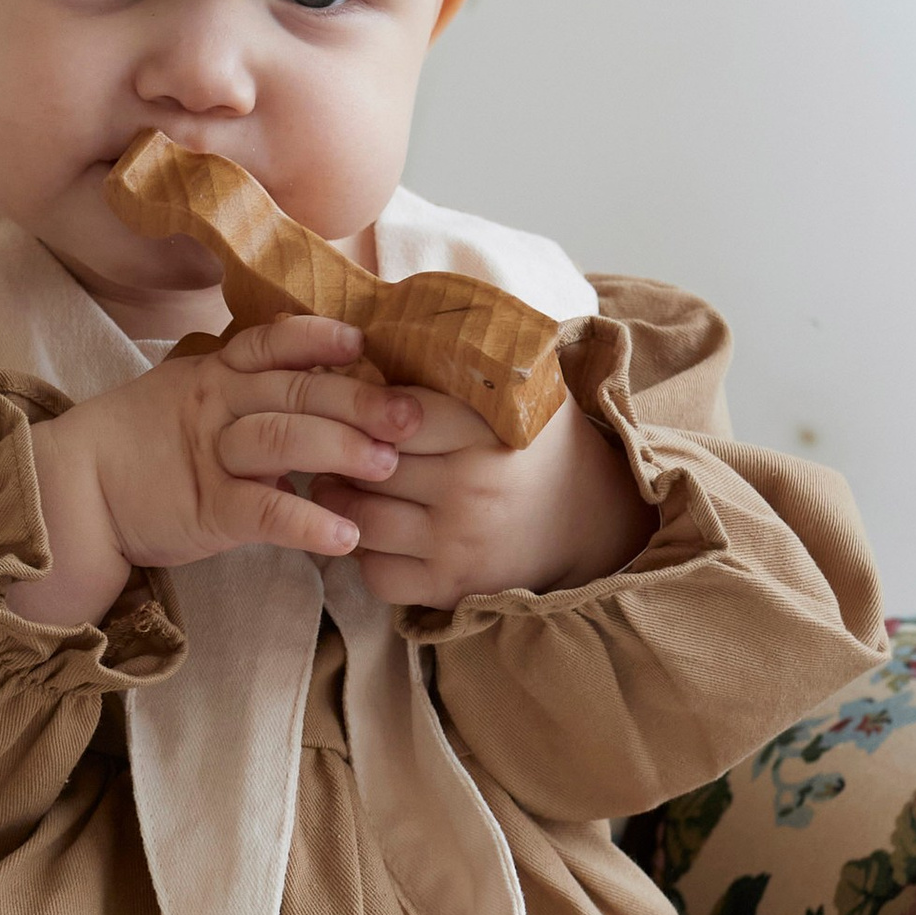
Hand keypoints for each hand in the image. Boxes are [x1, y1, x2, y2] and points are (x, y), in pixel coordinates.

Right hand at [9, 316, 405, 628]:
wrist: (74, 493)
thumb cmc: (142, 447)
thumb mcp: (188, 398)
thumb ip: (245, 387)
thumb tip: (317, 379)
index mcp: (215, 372)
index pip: (272, 342)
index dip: (319, 338)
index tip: (364, 344)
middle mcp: (215, 404)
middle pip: (295, 390)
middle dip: (360, 400)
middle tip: (412, 416)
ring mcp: (209, 455)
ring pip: (285, 441)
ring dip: (344, 451)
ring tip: (390, 469)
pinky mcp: (205, 511)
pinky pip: (264, 513)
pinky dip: (309, 524)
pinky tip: (346, 537)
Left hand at [309, 372, 653, 608]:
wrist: (590, 520)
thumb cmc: (539, 446)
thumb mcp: (523, 392)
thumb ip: (471, 361)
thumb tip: (392, 328)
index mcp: (484, 431)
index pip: (393, 414)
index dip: (362, 408)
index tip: (348, 405)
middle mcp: (470, 488)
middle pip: (368, 467)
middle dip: (339, 454)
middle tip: (325, 444)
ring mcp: (459, 542)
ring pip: (361, 521)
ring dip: (338, 503)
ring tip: (333, 483)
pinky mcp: (450, 586)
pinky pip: (377, 575)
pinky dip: (361, 555)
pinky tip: (368, 533)